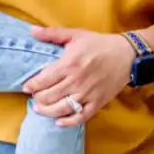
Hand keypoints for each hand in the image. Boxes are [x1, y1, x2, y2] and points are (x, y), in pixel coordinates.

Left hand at [22, 27, 136, 128]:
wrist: (127, 55)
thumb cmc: (99, 44)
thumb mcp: (76, 35)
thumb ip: (52, 33)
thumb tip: (31, 30)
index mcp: (69, 63)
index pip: (43, 80)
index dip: (31, 85)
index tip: (27, 87)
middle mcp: (77, 80)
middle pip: (49, 97)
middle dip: (37, 99)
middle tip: (34, 97)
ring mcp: (87, 93)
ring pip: (61, 109)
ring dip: (47, 111)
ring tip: (40, 109)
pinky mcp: (97, 102)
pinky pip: (80, 117)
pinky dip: (67, 122)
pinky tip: (59, 122)